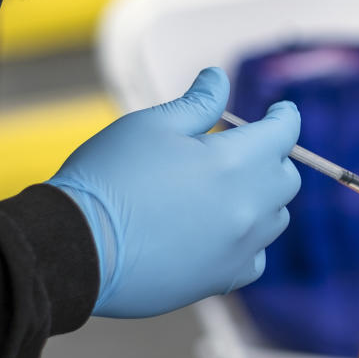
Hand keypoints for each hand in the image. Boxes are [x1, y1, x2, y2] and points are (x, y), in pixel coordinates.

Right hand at [48, 67, 301, 317]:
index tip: (279, 111)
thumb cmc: (108, 178)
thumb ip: (197, 103)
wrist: (72, 249)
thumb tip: (218, 79)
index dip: (284, 117)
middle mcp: (248, 207)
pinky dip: (247, 242)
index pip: (284, 134)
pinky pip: (254, 259)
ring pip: (275, 219)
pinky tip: (222, 233)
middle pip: (285, 178)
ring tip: (229, 191)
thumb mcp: (151, 125)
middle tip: (244, 150)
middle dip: (272, 158)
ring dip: (262, 199)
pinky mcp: (220, 279)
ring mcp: (238, 247)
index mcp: (235, 162)